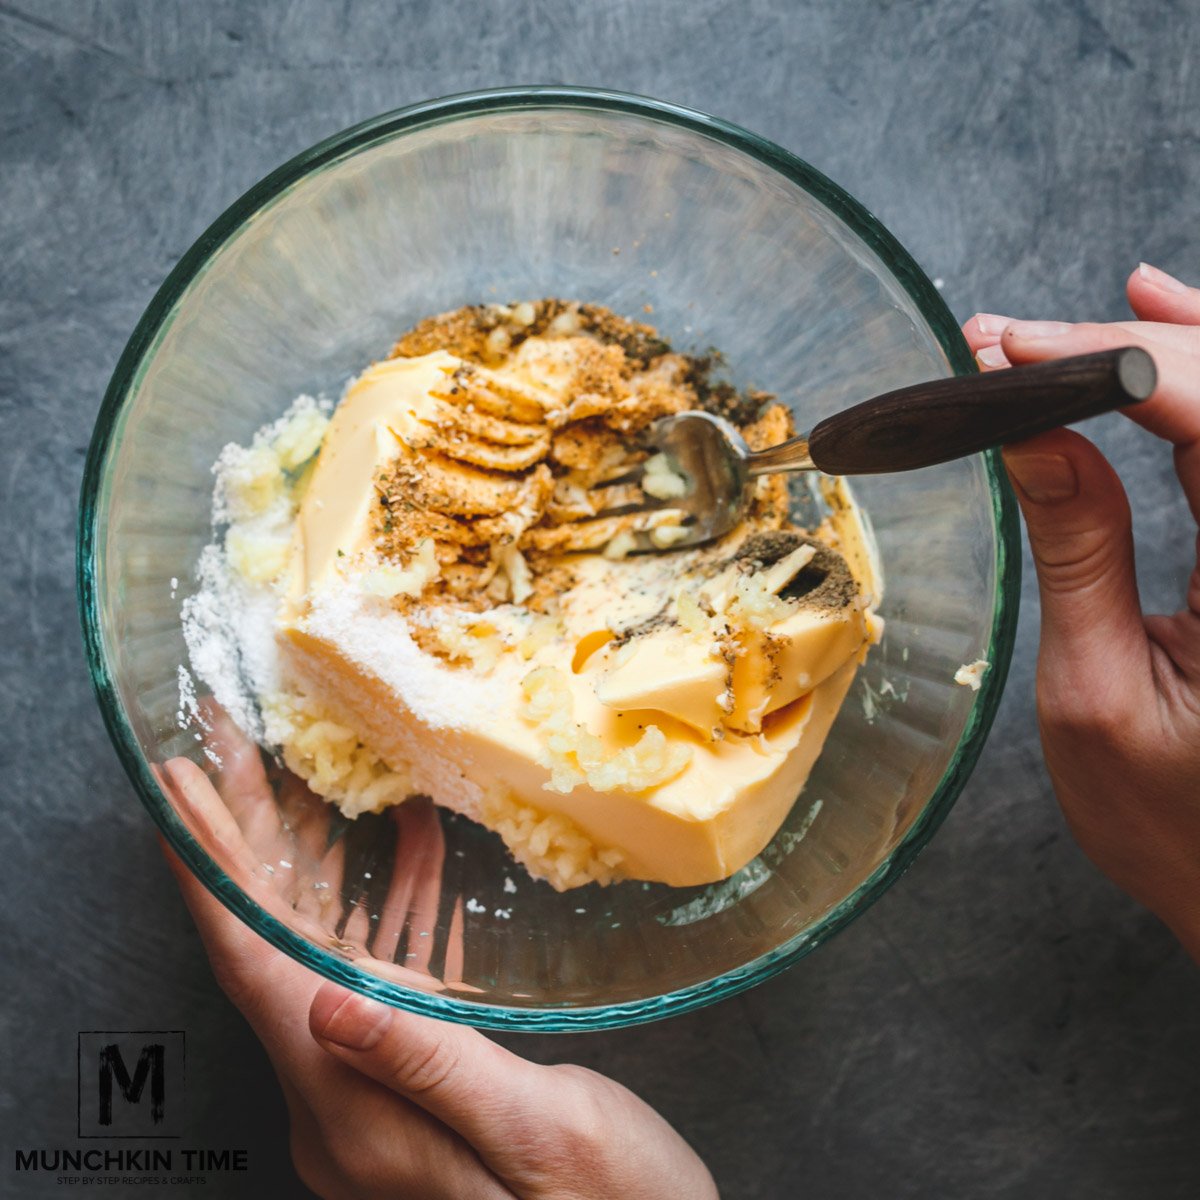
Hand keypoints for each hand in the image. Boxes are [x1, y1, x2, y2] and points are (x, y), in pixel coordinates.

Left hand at [160, 747, 716, 1199]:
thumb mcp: (538, 1132)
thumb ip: (433, 1067)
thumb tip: (330, 1002)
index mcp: (358, 1119)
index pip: (258, 977)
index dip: (213, 880)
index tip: (180, 800)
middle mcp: (343, 1112)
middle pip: (271, 958)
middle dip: (247, 854)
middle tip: (228, 764)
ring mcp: (368, 1104)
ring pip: (318, 963)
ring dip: (310, 874)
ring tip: (291, 792)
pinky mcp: (403, 1095)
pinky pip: (375, 985)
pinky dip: (385, 915)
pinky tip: (406, 862)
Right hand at [962, 261, 1199, 959]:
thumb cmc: (1177, 827)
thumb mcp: (1095, 696)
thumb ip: (1078, 554)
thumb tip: (1033, 438)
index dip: (1120, 367)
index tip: (1016, 350)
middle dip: (1127, 349)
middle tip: (1009, 339)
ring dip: (1168, 347)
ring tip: (1065, 324)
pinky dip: (1196, 382)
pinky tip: (1154, 323)